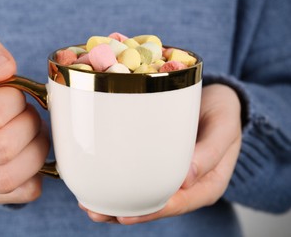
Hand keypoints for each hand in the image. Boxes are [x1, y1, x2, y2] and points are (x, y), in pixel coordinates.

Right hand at [0, 31, 48, 203]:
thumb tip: (2, 67)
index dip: (18, 102)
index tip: (18, 97)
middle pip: (3, 146)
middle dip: (29, 127)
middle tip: (30, 116)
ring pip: (12, 175)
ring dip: (36, 151)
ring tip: (34, 135)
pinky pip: (23, 192)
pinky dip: (38, 174)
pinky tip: (31, 156)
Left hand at [81, 84, 241, 223]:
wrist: (219, 99)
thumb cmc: (224, 112)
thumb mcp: (224, 128)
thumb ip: (210, 152)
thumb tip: (185, 180)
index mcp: (207, 184)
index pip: (176, 203)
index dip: (150, 212)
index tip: (123, 214)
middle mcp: (189, 186)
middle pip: (155, 205)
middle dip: (125, 211)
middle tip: (94, 211)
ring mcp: (174, 176)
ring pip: (145, 196)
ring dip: (118, 202)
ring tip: (89, 204)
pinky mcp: (162, 163)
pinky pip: (142, 178)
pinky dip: (122, 183)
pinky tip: (102, 184)